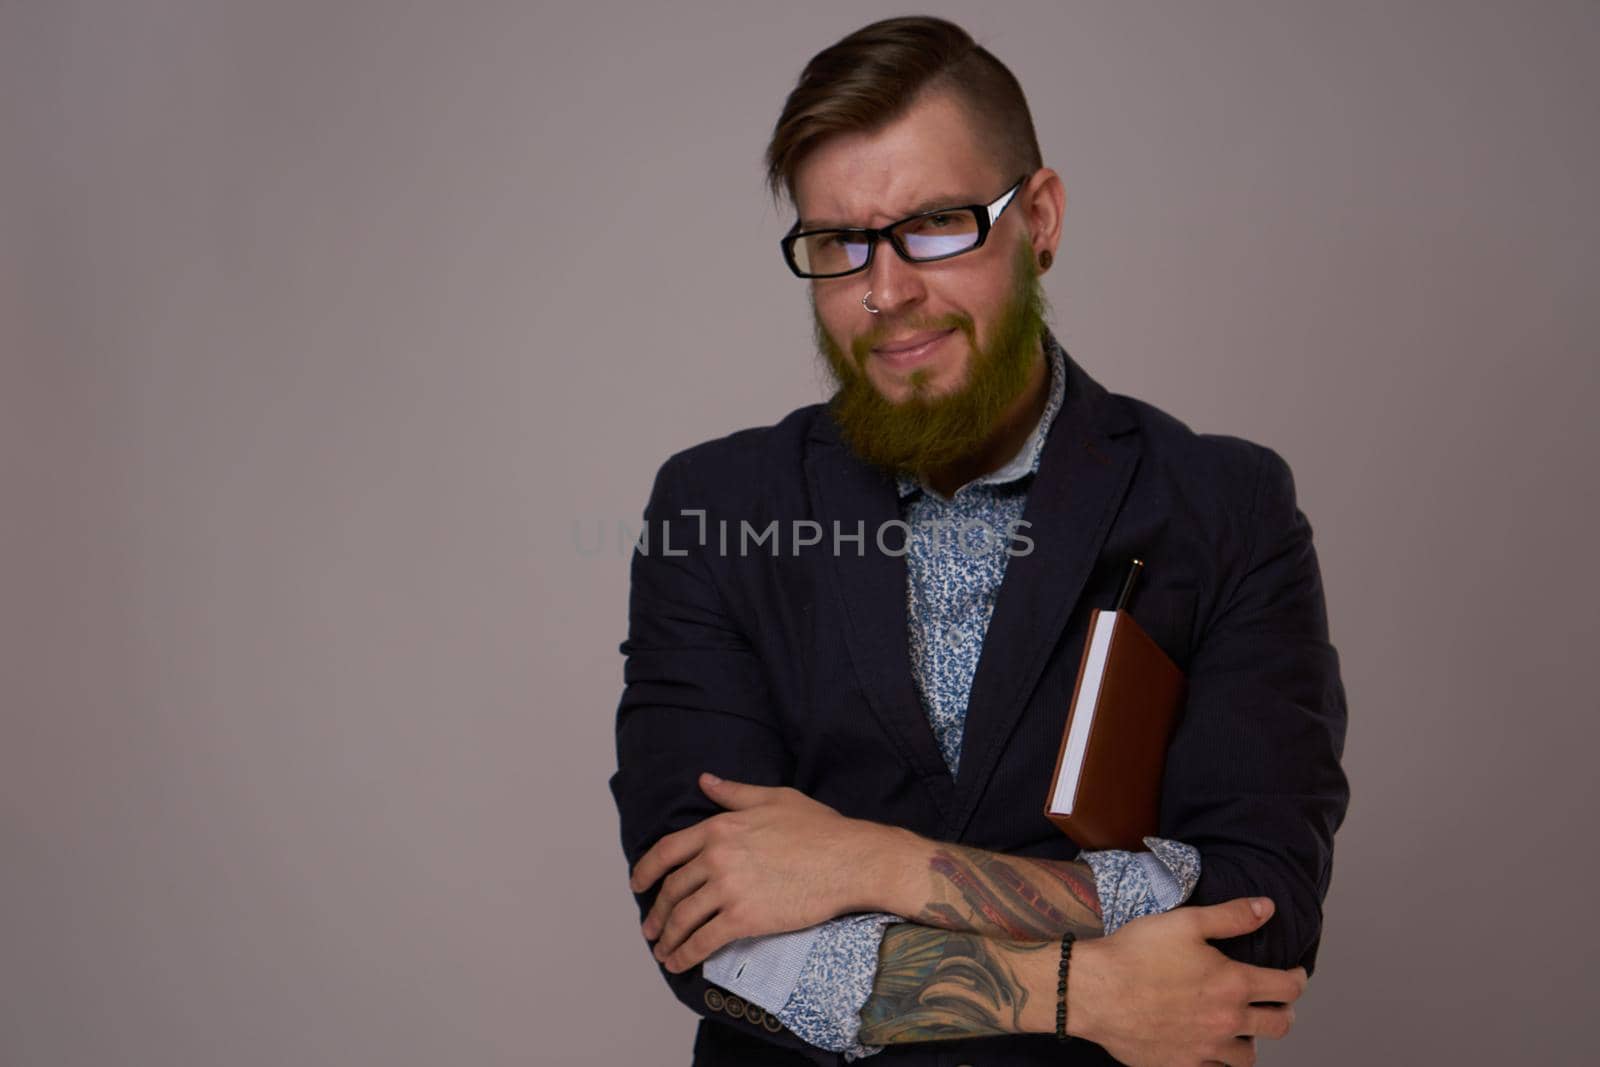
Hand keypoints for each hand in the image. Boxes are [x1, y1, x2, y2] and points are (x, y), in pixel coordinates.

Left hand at [628, 774, 884, 972]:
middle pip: (672, 889)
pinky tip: (679, 963)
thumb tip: (705, 781)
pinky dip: (685, 954)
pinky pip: (703, 940)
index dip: (646, 871)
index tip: (638, 884)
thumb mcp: (773, 798)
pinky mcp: (744, 918)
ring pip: (683, 918)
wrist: (848, 860)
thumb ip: (734, 792)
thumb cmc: (818, 828)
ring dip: (667, 938)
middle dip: (656, 913)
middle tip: (650, 928)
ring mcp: (728, 889)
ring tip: (662, 950)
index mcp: (719, 826)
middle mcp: (717, 857)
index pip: (667, 850)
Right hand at [1066, 897, 1306, 1066]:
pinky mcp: (1181, 1065)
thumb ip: (1231, 916)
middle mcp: (1227, 1022)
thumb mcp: (1185, 922)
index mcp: (1233, 984)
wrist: (1094, 991)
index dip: (1298, 979)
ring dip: (1251, 1040)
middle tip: (1275, 1003)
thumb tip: (1267, 908)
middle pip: (1279, 1026)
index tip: (1294, 974)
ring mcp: (1205, 1048)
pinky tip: (1209, 1045)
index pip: (1287, 988)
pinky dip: (1218, 1058)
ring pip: (1250, 1056)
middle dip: (1284, 1012)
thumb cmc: (1136, 952)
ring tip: (1241, 1028)